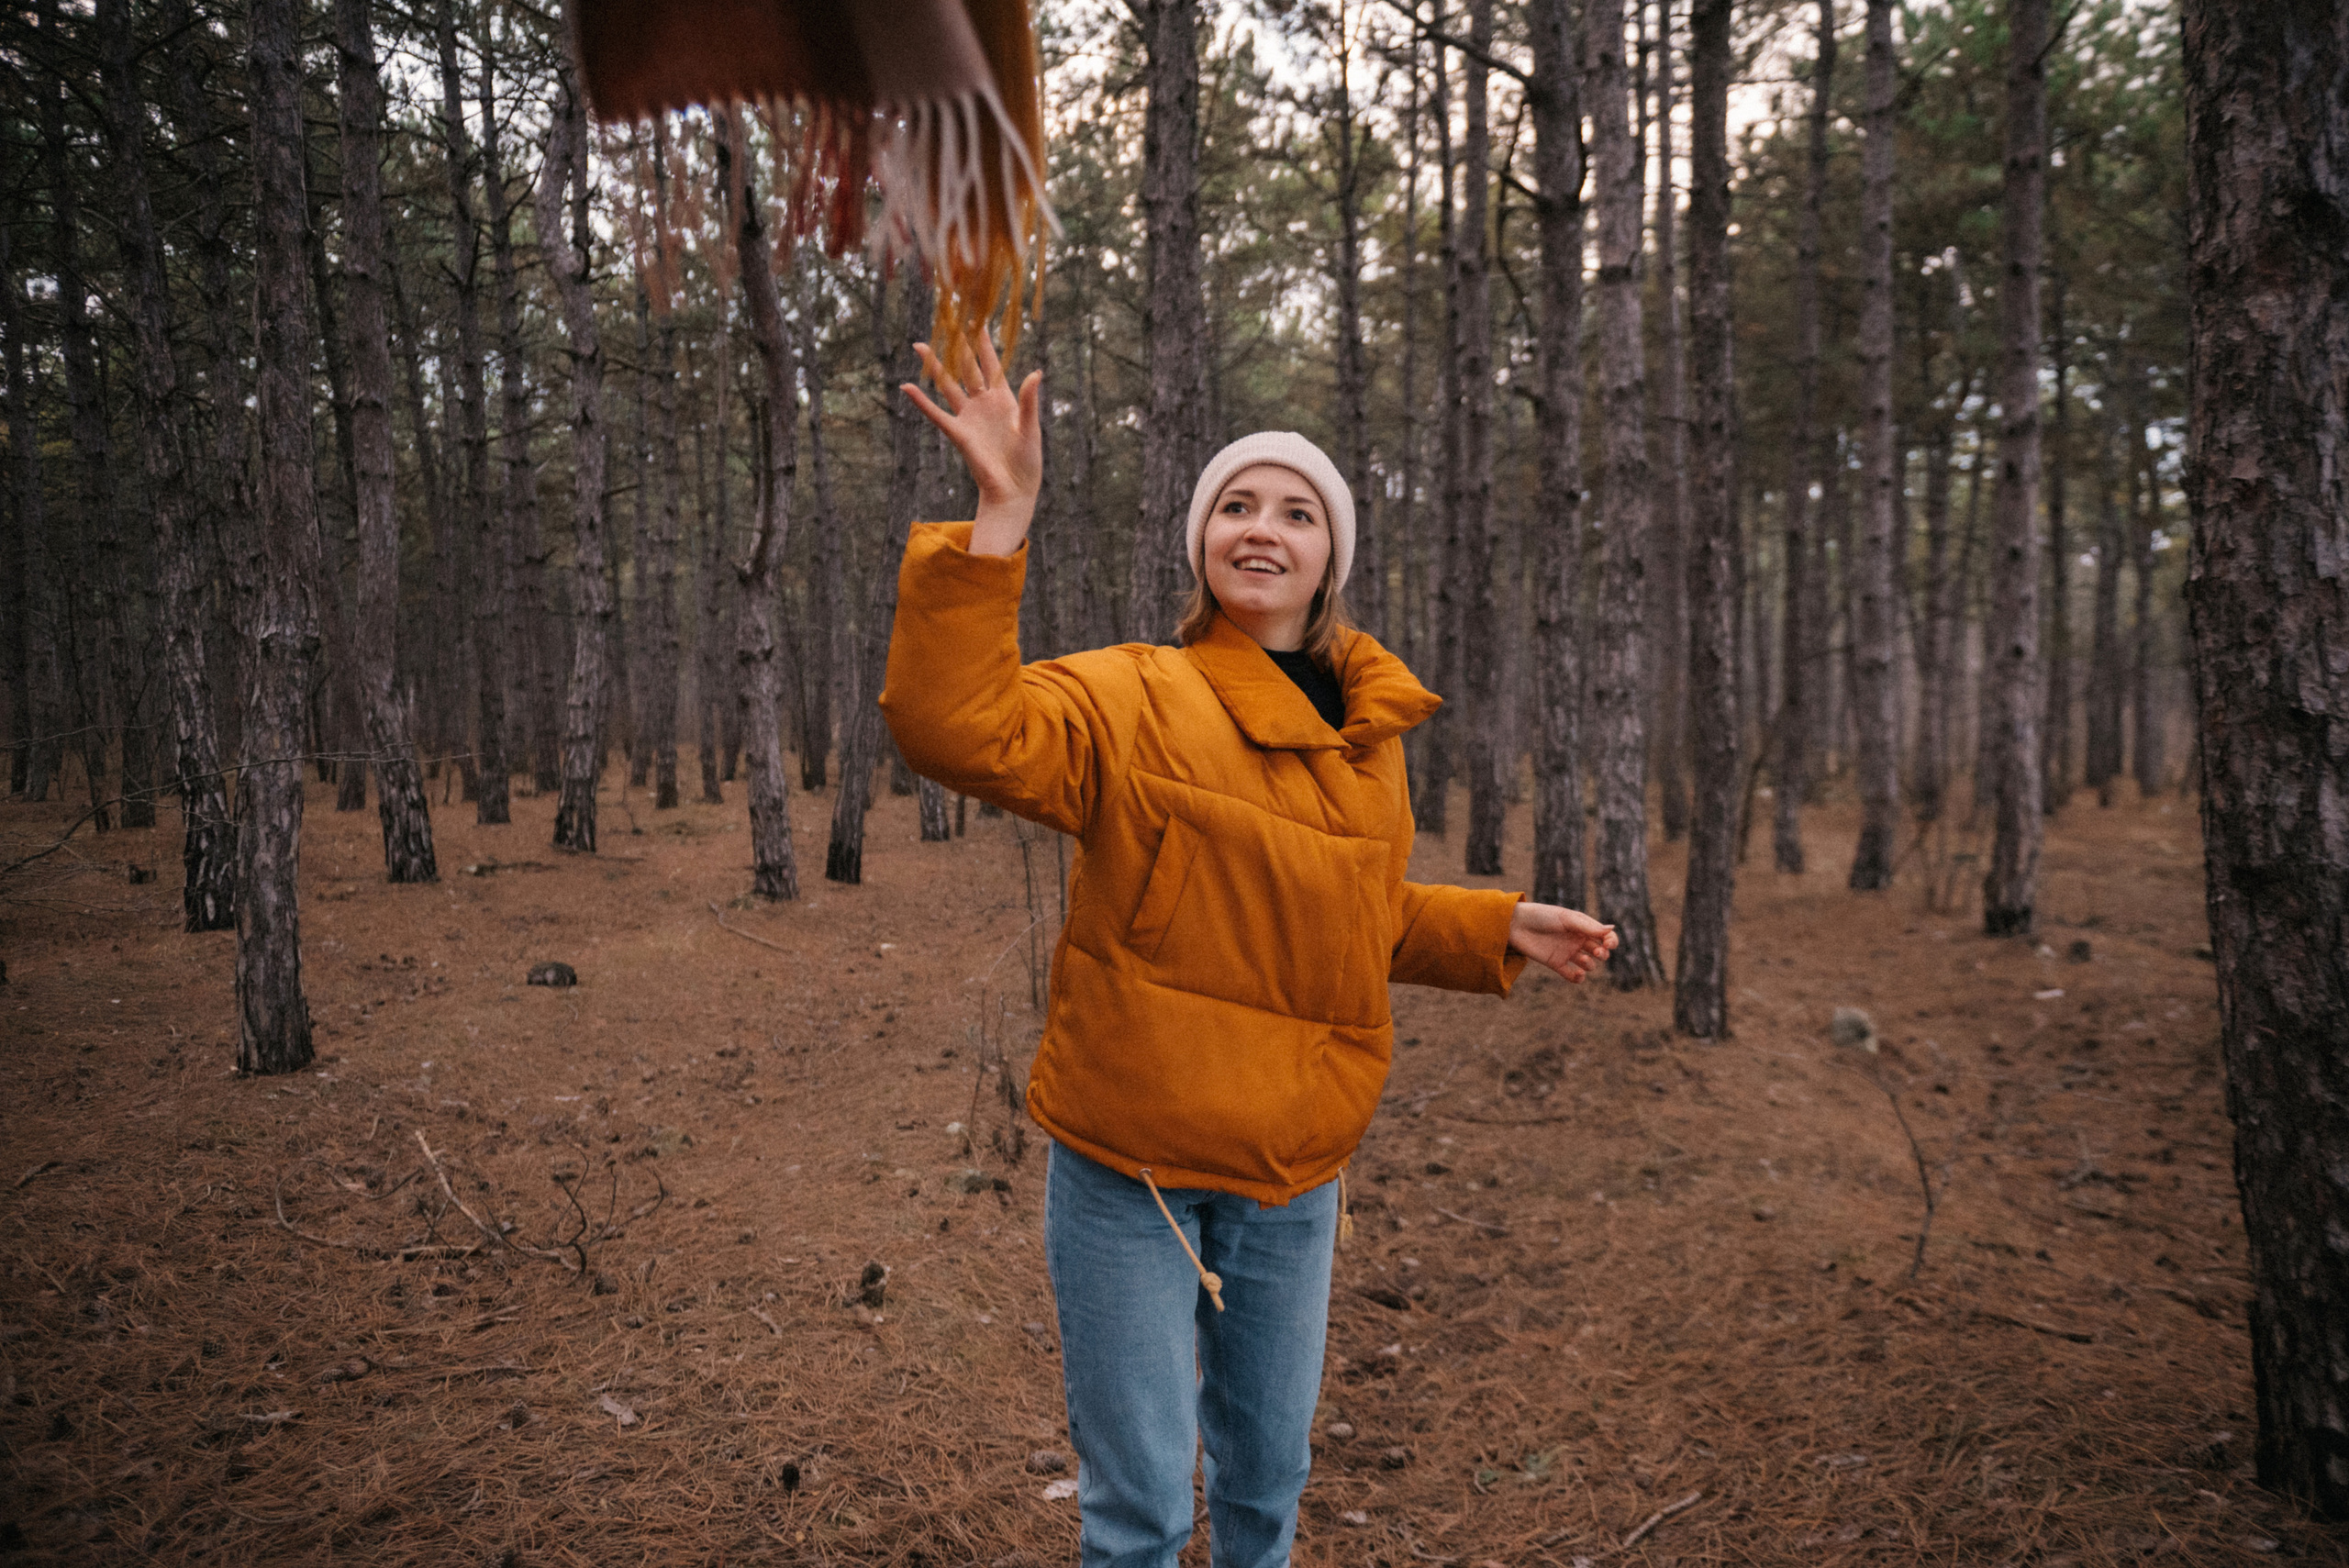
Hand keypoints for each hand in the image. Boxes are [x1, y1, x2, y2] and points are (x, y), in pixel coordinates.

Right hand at [903, 328, 1041, 518]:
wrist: (1013, 488)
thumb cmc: (1027, 460)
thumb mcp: (1031, 427)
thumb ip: (1030, 400)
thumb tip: (1036, 372)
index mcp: (1004, 397)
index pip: (991, 363)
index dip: (984, 343)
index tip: (976, 320)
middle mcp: (983, 402)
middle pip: (967, 367)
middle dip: (956, 345)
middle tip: (946, 322)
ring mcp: (969, 416)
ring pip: (948, 384)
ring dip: (934, 366)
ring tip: (918, 346)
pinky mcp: (958, 433)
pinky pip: (936, 414)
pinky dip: (921, 401)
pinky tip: (907, 387)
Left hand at [1507, 902, 1618, 983]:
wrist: (1515, 925)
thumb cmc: (1542, 916)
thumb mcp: (1567, 919)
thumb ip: (1588, 927)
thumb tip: (1612, 929)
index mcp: (1582, 926)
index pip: (1604, 936)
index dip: (1611, 942)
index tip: (1609, 945)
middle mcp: (1576, 940)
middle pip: (1599, 951)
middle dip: (1602, 954)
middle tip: (1596, 952)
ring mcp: (1567, 952)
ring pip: (1588, 965)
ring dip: (1590, 965)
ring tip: (1582, 960)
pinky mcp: (1556, 963)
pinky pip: (1572, 975)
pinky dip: (1578, 978)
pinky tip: (1577, 974)